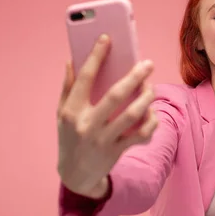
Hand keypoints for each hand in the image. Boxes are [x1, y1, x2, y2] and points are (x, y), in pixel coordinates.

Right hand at [57, 34, 157, 198]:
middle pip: (116, 95)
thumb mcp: (62, 113)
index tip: (107, 38)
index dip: (96, 56)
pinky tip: (152, 114)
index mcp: (71, 111)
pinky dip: (150, 124)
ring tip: (151, 88)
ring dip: (146, 98)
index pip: (85, 77)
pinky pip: (140, 135)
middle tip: (147, 64)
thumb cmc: (69, 137)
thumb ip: (68, 87)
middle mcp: (86, 124)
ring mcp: (103, 139)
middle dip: (135, 77)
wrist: (75, 176)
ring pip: (132, 115)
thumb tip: (71, 60)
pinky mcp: (116, 151)